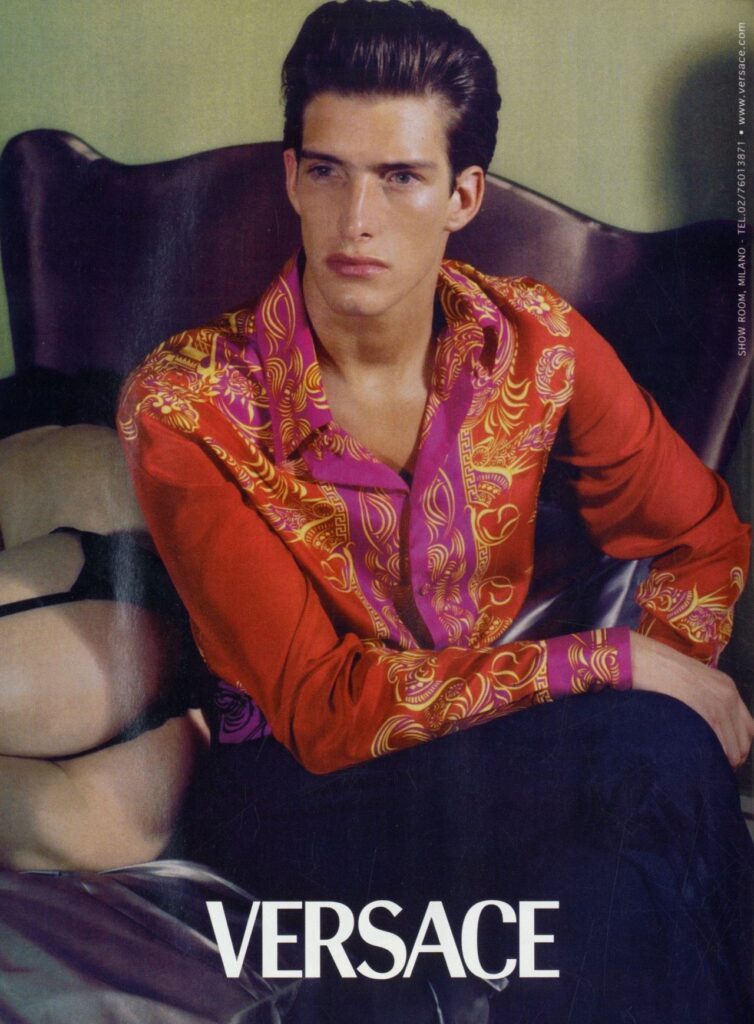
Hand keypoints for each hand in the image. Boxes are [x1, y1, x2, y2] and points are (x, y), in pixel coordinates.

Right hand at [630, 631, 753, 769]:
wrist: (645, 659)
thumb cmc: (660, 671)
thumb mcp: (693, 680)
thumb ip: (706, 699)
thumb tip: (709, 727)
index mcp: (728, 687)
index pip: (749, 728)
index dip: (739, 747)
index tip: (725, 755)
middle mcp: (729, 697)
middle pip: (743, 743)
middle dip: (731, 759)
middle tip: (712, 764)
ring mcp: (718, 706)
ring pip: (733, 750)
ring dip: (719, 761)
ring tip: (702, 764)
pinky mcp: (706, 714)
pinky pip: (717, 747)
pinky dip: (709, 758)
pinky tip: (696, 759)